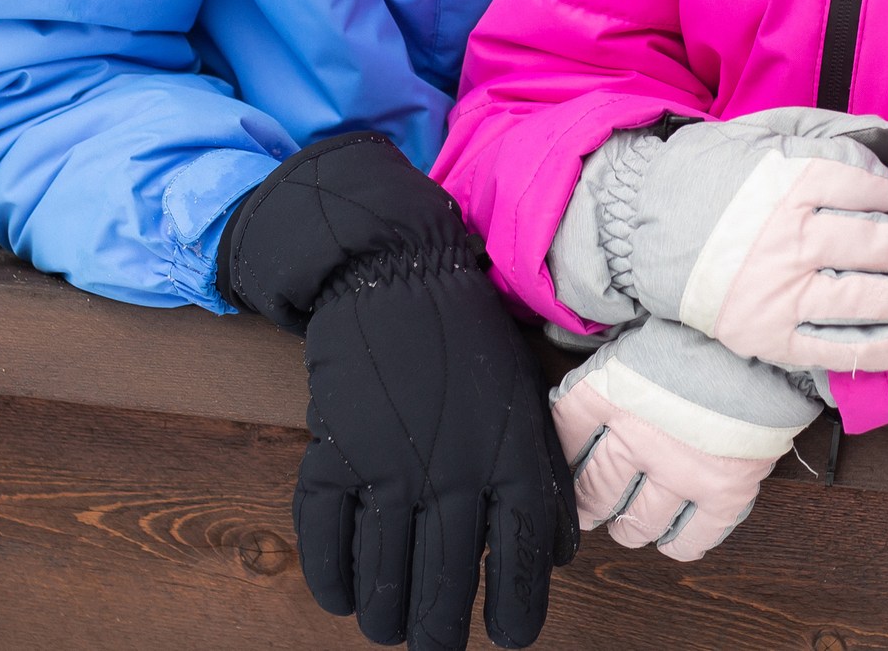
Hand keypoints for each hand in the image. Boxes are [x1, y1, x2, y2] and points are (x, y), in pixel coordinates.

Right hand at [224, 133, 577, 650]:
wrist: (397, 273)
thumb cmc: (471, 340)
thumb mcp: (526, 400)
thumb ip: (544, 475)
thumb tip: (560, 554)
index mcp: (511, 456)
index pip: (520, 558)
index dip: (515, 609)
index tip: (509, 639)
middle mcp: (454, 470)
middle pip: (445, 581)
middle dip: (440, 632)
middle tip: (437, 648)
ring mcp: (390, 462)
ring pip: (384, 571)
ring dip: (385, 615)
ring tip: (390, 628)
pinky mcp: (336, 449)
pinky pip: (327, 535)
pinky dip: (332, 576)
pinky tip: (342, 595)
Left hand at [552, 317, 821, 560]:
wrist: (773, 329)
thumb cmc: (706, 325)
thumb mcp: (641, 326)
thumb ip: (609, 360)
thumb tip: (577, 358)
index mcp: (609, 391)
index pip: (564, 438)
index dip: (563, 455)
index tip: (569, 463)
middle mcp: (636, 436)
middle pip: (592, 491)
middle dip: (588, 504)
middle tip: (593, 506)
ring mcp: (679, 469)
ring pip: (635, 525)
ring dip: (629, 527)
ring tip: (633, 521)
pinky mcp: (723, 491)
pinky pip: (689, 540)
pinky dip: (677, 542)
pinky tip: (675, 532)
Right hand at [606, 107, 887, 371]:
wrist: (647, 227)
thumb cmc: (717, 176)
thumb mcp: (769, 133)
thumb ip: (837, 133)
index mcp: (788, 179)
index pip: (871, 186)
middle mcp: (787, 237)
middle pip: (882, 244)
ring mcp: (778, 292)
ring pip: (871, 300)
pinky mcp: (769, 337)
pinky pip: (840, 349)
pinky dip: (887, 348)